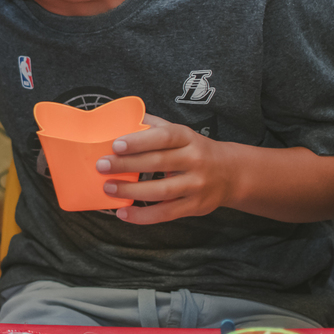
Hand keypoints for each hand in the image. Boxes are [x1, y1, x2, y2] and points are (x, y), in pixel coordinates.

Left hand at [97, 114, 237, 223]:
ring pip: (162, 191)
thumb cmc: (193, 149)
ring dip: (132, 191)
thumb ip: (152, 125)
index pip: (164, 137)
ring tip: (108, 188)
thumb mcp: (179, 132)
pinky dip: (143, 215)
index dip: (139, 141)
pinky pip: (166, 213)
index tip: (116, 145)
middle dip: (127, 165)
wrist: (232, 173)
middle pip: (158, 163)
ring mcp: (197, 185)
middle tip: (101, 166)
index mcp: (187, 137)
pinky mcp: (196, 206)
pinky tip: (123, 212)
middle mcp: (195, 160)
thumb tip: (119, 117)